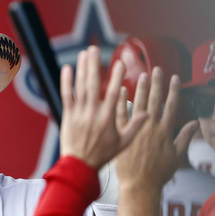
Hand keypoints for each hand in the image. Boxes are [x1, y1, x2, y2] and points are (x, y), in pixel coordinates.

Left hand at [59, 46, 147, 169]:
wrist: (80, 166)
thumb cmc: (101, 155)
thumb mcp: (123, 143)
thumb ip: (135, 126)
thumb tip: (148, 114)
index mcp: (108, 118)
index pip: (113, 93)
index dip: (116, 77)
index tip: (119, 63)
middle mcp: (93, 113)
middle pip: (93, 84)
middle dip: (94, 65)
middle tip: (95, 49)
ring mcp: (79, 113)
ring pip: (80, 87)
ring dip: (82, 69)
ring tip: (84, 54)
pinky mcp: (68, 116)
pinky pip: (66, 96)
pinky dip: (66, 82)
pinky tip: (67, 69)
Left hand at [114, 68, 198, 190]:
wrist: (140, 185)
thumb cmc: (158, 173)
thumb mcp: (177, 156)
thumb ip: (185, 137)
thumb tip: (194, 124)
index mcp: (164, 132)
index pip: (171, 106)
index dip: (173, 91)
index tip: (174, 78)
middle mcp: (150, 128)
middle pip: (154, 101)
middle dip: (156, 84)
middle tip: (157, 70)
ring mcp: (135, 131)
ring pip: (137, 105)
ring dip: (140, 88)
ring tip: (142, 76)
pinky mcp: (121, 136)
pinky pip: (119, 115)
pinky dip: (120, 102)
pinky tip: (119, 91)